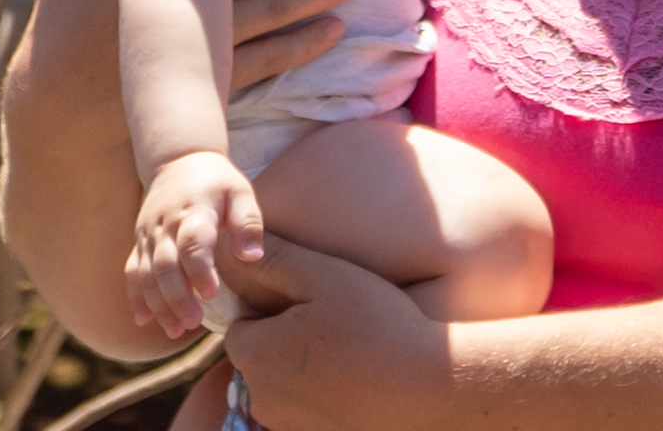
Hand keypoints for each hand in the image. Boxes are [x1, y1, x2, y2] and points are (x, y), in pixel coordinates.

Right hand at [129, 148, 264, 338]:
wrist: (177, 162)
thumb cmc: (217, 181)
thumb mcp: (241, 192)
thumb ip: (248, 222)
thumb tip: (253, 257)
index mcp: (195, 210)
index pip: (193, 242)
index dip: (200, 269)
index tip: (212, 293)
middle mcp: (167, 224)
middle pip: (165, 265)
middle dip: (177, 296)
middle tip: (193, 322)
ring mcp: (149, 234)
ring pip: (145, 274)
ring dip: (158, 304)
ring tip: (176, 331)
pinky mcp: (140, 242)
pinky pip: (132, 271)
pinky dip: (135, 297)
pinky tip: (143, 320)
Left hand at [220, 234, 443, 430]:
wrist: (426, 388)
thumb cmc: (374, 324)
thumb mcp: (323, 276)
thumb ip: (275, 260)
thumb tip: (237, 249)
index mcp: (255, 354)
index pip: (240, 327)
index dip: (271, 311)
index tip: (310, 305)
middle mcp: (260, 397)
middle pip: (261, 359)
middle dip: (286, 342)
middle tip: (334, 325)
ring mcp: (286, 424)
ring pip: (285, 386)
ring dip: (305, 371)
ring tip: (351, 351)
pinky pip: (308, 409)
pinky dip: (326, 395)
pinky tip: (358, 380)